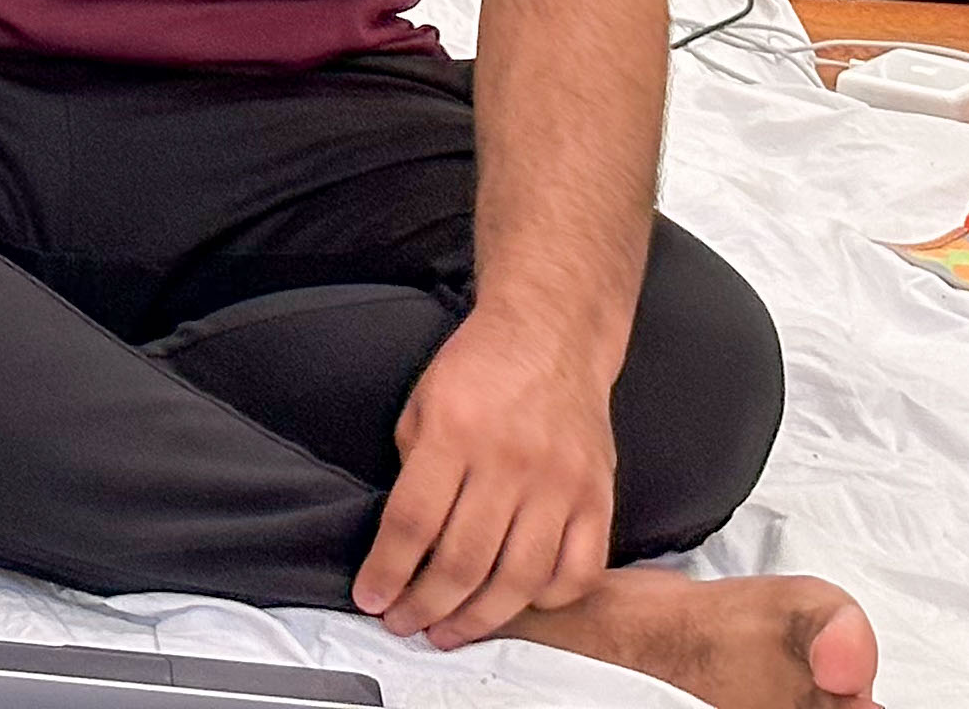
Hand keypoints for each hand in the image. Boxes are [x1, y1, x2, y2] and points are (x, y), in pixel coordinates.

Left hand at [352, 311, 620, 646]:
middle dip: (426, 605)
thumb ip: (414, 467)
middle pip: (463, 560)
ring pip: (519, 578)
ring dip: (478, 618)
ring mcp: (559, 484)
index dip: (388, 570)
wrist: (551, 337)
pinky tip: (517, 605)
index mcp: (456, 433)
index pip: (413, 521)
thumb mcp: (423, 402)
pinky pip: (576, 571)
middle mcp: (510, 462)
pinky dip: (546, 600)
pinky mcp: (597, 498)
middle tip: (405, 625)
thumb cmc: (479, 368)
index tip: (371, 598)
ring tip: (449, 632)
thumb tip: (405, 539)